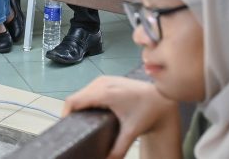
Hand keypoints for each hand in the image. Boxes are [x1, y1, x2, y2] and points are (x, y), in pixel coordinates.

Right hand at [63, 76, 179, 158]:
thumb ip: (118, 149)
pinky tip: (91, 111)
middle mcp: (101, 83)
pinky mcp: (105, 79)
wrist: (161, 98)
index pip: (74, 101)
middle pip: (76, 97)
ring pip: (81, 92)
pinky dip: (86, 100)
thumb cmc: (147, 113)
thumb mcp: (131, 133)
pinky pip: (88, 89)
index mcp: (104, 94)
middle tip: (75, 127)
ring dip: (79, 105)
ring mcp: (103, 79)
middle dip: (72, 111)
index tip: (66, 126)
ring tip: (82, 120)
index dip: (66, 113)